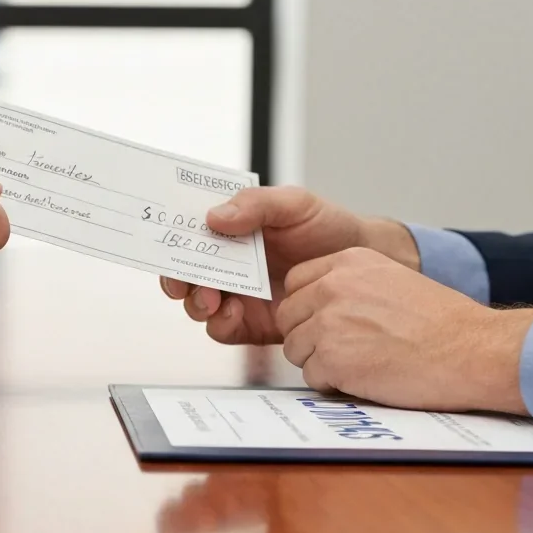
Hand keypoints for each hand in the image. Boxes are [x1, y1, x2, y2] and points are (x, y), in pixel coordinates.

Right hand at [158, 186, 420, 344]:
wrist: (366, 265)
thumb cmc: (329, 228)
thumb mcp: (294, 203)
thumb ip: (255, 204)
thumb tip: (214, 217)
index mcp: (230, 230)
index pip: (188, 235)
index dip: (170, 241)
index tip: (167, 246)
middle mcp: (228, 263)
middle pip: (184, 274)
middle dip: (177, 280)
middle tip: (185, 283)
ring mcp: (238, 294)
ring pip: (198, 304)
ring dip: (197, 302)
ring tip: (213, 299)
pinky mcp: (252, 323)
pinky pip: (223, 329)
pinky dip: (221, 323)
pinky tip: (235, 312)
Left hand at [277, 248, 532, 413]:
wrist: (472, 350)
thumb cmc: (441, 322)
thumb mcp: (391, 279)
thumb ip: (351, 284)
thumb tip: (318, 303)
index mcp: (348, 262)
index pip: (296, 283)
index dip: (308, 308)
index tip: (326, 321)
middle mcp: (332, 287)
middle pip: (289, 317)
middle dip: (308, 336)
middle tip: (343, 348)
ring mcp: (329, 323)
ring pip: (295, 349)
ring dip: (320, 361)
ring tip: (359, 363)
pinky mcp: (332, 359)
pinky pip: (311, 376)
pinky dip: (333, 384)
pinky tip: (365, 378)